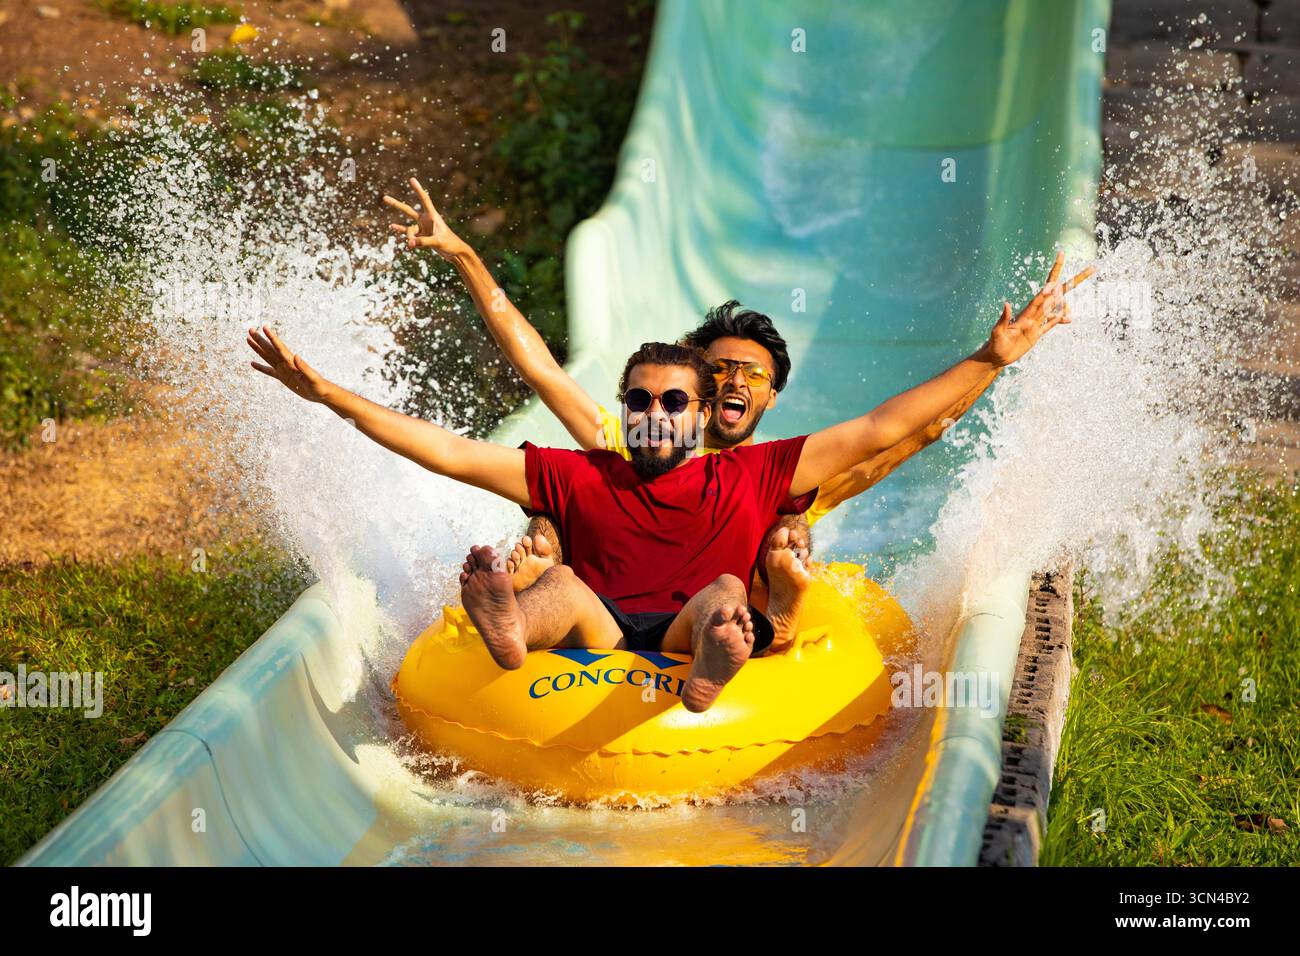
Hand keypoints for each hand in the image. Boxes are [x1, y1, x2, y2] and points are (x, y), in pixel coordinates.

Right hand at [247, 326, 331, 402]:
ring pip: (267, 357)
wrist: (321, 393)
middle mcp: (286, 363)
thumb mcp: (312, 378)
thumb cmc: (319, 386)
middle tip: (250, 329)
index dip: (272, 337)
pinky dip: (260, 367)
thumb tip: (296, 356)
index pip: (279, 347)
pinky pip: (268, 371)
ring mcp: (284, 370)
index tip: (264, 327)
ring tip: (249, 339)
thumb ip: (304, 367)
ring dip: (258, 349)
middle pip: (270, 349)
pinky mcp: (283, 377)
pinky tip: (252, 363)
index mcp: (292, 362)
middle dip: (260, 339)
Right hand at [382, 177, 468, 259]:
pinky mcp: (422, 236)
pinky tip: (392, 226)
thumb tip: (410, 243)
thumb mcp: (437, 242)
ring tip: (411, 246)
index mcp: (432, 216)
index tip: (412, 179)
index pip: (424, 199)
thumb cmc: (450, 243)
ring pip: (409, 229)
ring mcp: (423, 228)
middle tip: (384, 198)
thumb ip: (423, 242)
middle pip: (408, 210)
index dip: (418, 189)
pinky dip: (401, 231)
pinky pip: (409, 233)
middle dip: (396, 205)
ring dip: (409, 237)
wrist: (455, 252)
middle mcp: (426, 220)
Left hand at [986, 251, 1094, 367]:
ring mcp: (1036, 323)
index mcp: (1026, 314)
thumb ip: (1003, 319)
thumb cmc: (995, 345)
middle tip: (1089, 268)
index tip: (1057, 281)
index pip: (1040, 297)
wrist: (996, 357)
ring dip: (1065, 300)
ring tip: (1075, 291)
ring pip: (1054, 307)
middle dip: (1071, 281)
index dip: (1049, 288)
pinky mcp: (1036, 334)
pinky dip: (1059, 320)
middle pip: (1055, 295)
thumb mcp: (997, 333)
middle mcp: (1033, 315)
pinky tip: (1068, 318)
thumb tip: (1006, 303)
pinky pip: (1050, 324)